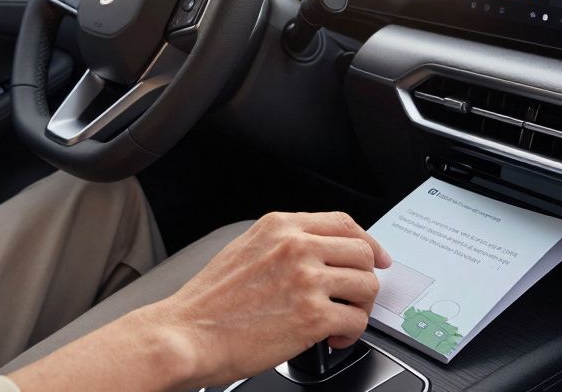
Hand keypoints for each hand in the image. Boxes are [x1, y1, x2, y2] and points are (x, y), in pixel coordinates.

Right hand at [6, 211, 390, 391]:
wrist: (186, 335)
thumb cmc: (208, 303)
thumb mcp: (244, 250)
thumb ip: (283, 244)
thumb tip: (319, 253)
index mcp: (280, 226)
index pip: (344, 222)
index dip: (367, 242)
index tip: (375, 258)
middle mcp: (296, 246)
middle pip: (362, 252)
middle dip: (364, 279)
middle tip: (354, 299)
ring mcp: (306, 279)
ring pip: (366, 285)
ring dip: (359, 307)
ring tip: (340, 321)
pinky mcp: (313, 315)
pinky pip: (357, 320)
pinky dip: (351, 334)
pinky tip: (332, 339)